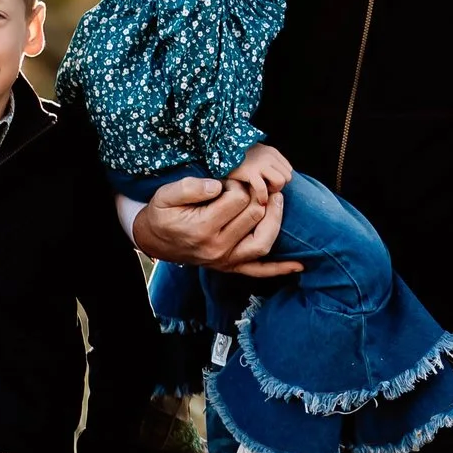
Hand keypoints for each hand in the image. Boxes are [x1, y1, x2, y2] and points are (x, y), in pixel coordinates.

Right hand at [125, 176, 300, 278]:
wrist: (154, 240)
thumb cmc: (162, 214)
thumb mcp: (165, 195)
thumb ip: (190, 188)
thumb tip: (218, 186)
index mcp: (202, 228)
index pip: (238, 199)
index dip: (239, 184)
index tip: (231, 181)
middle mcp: (217, 248)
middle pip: (254, 216)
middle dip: (258, 196)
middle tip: (254, 185)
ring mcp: (226, 261)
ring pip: (263, 242)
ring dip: (276, 220)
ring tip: (278, 200)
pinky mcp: (231, 267)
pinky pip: (260, 271)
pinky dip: (280, 268)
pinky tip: (299, 265)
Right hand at [227, 141, 294, 206]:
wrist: (219, 150)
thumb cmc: (237, 159)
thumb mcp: (256, 155)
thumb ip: (267, 164)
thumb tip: (276, 181)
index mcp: (272, 152)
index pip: (288, 170)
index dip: (280, 180)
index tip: (269, 183)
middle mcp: (269, 156)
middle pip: (287, 177)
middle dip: (278, 186)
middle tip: (266, 189)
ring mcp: (260, 164)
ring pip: (281, 181)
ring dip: (273, 190)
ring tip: (263, 192)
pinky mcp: (249, 172)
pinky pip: (263, 188)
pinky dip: (263, 197)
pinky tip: (260, 201)